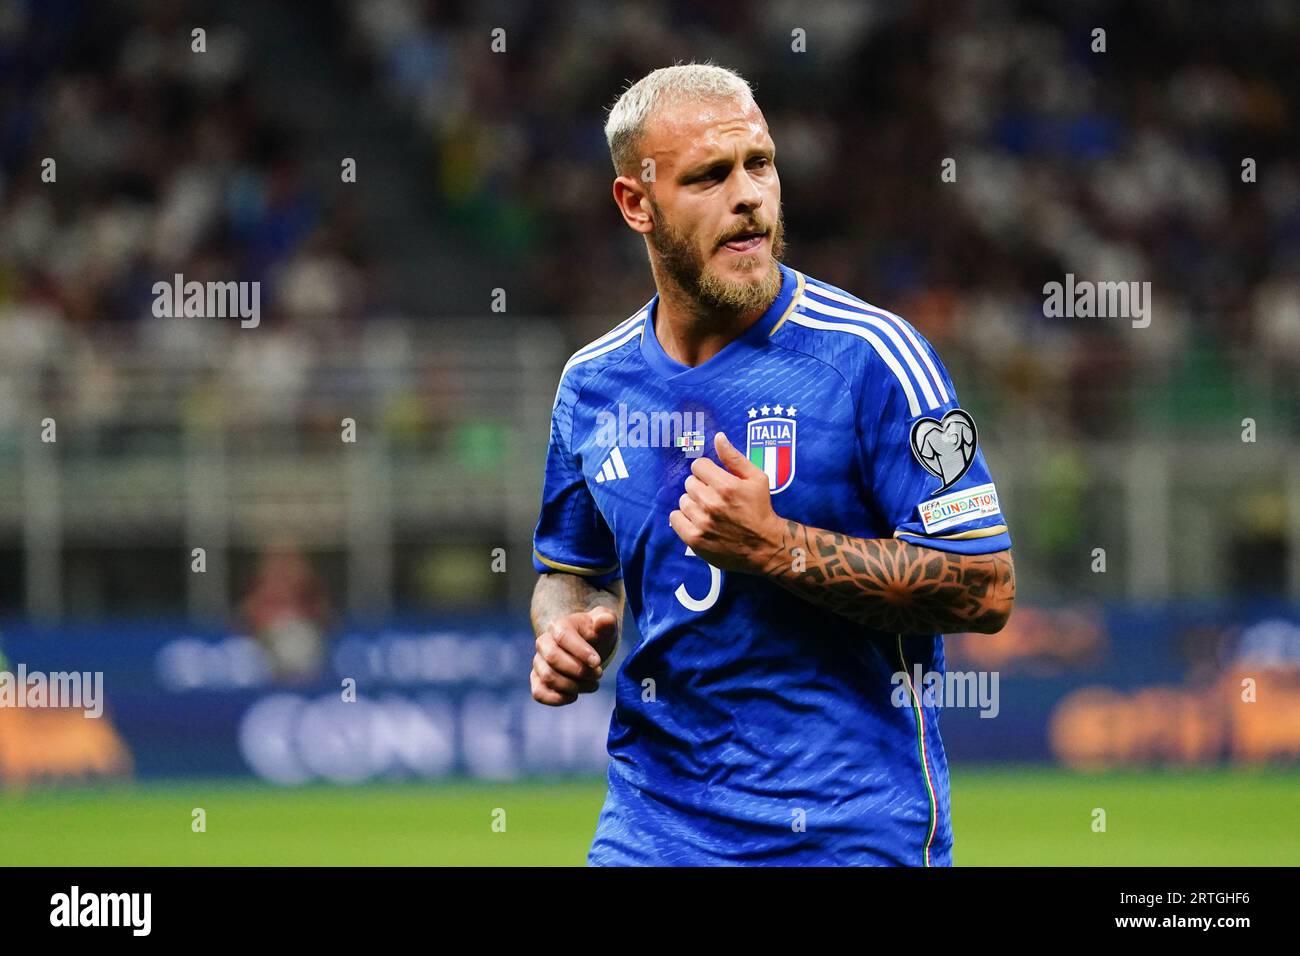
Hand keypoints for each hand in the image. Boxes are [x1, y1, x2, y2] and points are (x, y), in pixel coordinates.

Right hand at [530, 606, 618, 705]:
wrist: (590, 648)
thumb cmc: (597, 634)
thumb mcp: (606, 624)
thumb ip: (606, 620)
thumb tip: (603, 621)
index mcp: (558, 625)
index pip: (563, 637)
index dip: (580, 652)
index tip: (598, 662)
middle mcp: (543, 643)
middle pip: (553, 658)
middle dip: (579, 670)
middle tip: (598, 674)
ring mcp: (538, 663)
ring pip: (548, 677)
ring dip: (574, 686)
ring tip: (593, 685)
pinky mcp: (538, 681)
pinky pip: (539, 693)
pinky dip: (557, 699)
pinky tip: (575, 695)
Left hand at [668, 431, 783, 573]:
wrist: (764, 547)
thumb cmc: (761, 510)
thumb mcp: (757, 479)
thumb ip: (734, 458)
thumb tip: (718, 437)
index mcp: (726, 486)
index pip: (698, 466)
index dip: (706, 471)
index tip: (714, 480)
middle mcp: (711, 503)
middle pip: (689, 483)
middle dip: (700, 487)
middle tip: (713, 497)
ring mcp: (702, 522)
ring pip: (683, 500)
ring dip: (693, 503)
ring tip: (707, 510)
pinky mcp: (695, 539)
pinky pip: (675, 518)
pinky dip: (683, 518)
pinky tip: (697, 520)